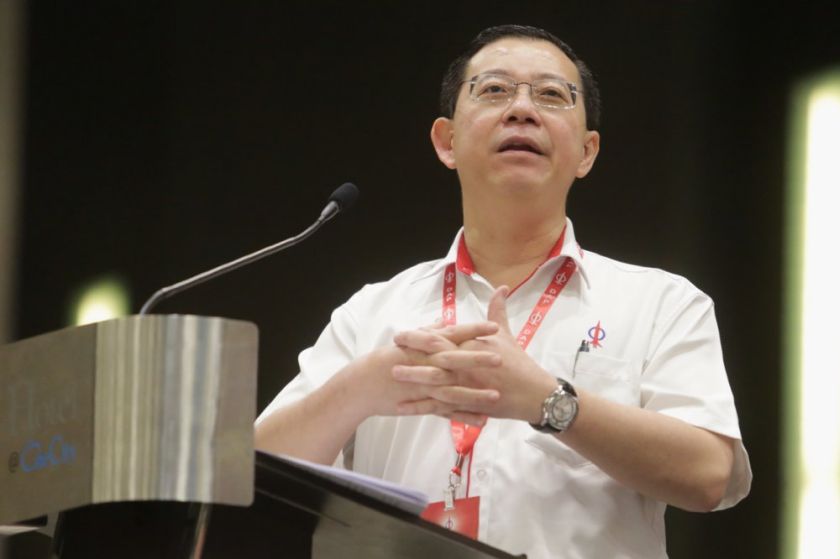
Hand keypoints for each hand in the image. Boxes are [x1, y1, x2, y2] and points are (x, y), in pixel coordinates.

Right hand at [349, 321, 501, 421]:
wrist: (363, 384)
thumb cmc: (385, 360)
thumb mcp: (406, 342)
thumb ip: (428, 331)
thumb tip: (443, 320)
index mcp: (424, 347)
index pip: (452, 335)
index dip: (473, 330)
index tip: (494, 326)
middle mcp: (425, 365)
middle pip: (455, 361)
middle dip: (479, 360)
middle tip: (502, 357)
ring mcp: (424, 386)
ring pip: (454, 390)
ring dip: (476, 394)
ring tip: (497, 395)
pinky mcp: (422, 404)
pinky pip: (446, 412)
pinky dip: (464, 417)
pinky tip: (482, 421)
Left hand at [392, 286, 556, 422]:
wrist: (534, 393)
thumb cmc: (519, 363)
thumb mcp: (507, 335)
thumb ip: (498, 311)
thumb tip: (501, 287)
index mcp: (472, 346)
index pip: (441, 337)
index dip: (419, 335)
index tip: (401, 334)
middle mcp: (466, 364)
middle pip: (433, 356)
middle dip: (410, 352)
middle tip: (391, 348)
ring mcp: (466, 386)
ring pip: (433, 381)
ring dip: (412, 378)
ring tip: (392, 374)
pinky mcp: (467, 404)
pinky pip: (440, 407)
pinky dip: (421, 407)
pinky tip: (402, 408)